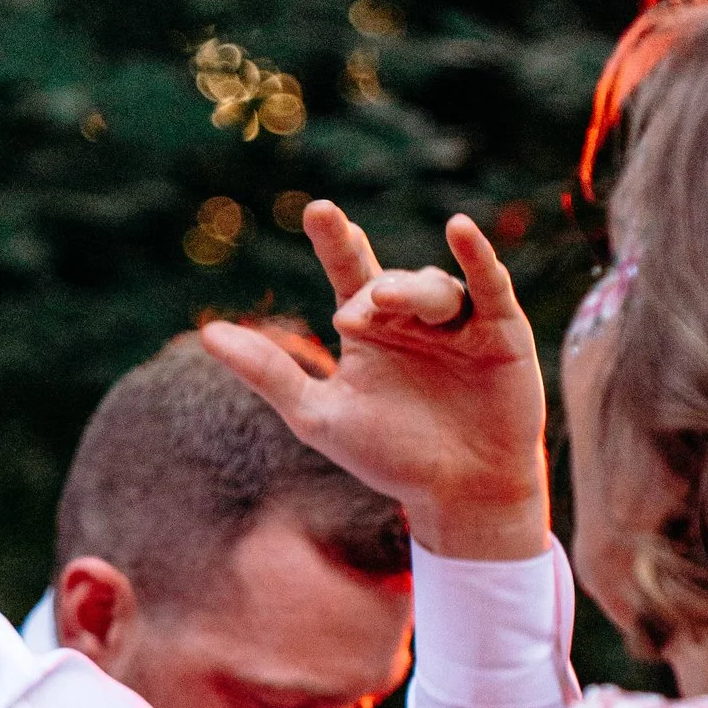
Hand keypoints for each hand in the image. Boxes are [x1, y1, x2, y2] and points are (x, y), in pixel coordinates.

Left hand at [200, 202, 548, 562]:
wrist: (459, 494)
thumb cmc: (390, 458)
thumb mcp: (319, 417)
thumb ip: (268, 374)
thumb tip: (206, 333)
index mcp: (369, 330)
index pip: (348, 271)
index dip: (335, 240)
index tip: (318, 212)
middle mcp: (411, 319)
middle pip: (389, 282)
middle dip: (376, 289)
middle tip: (360, 312)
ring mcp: (458, 322)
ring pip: (432, 286)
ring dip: (412, 293)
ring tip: (391, 307)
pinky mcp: (501, 330)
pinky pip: (488, 283)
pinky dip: (475, 255)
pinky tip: (459, 230)